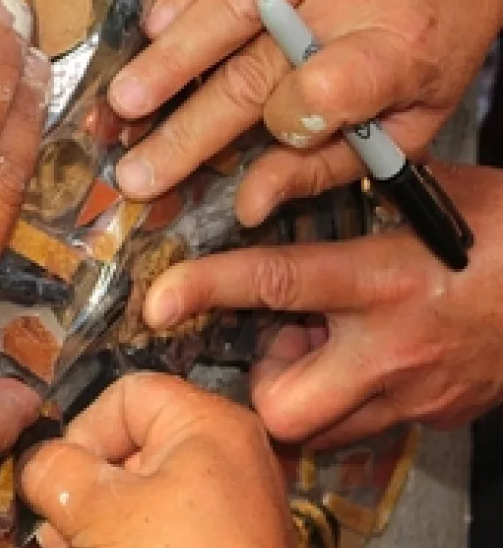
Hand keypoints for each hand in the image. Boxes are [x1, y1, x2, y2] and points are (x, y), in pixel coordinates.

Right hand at [19, 373, 295, 547]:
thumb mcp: (93, 510)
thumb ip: (52, 469)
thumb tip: (37, 461)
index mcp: (208, 425)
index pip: (125, 395)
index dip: (84, 432)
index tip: (64, 482)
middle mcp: (227, 456)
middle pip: (129, 447)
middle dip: (83, 488)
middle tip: (61, 528)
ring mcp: (228, 505)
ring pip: (138, 493)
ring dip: (94, 520)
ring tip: (74, 547)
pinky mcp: (222, 544)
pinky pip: (161, 526)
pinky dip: (127, 539)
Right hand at [106, 0, 502, 224]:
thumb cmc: (428, 45)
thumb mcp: (409, 122)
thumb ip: (328, 165)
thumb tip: (248, 204)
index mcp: (399, 51)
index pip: (330, 88)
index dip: (285, 123)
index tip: (247, 158)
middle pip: (258, 67)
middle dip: (189, 127)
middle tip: (136, 172)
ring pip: (228, 6)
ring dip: (169, 58)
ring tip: (124, 102)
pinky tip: (153, 28)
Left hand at [141, 163, 502, 446]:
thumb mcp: (435, 195)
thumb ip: (361, 191)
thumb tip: (293, 170)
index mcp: (388, 280)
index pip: (275, 284)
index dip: (205, 290)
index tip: (159, 299)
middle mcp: (395, 348)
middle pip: (283, 405)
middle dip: (263, 383)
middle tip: (276, 342)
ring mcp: (418, 393)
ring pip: (322, 427)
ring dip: (305, 392)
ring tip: (325, 346)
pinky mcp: (438, 415)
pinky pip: (369, 422)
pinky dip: (352, 395)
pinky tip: (369, 356)